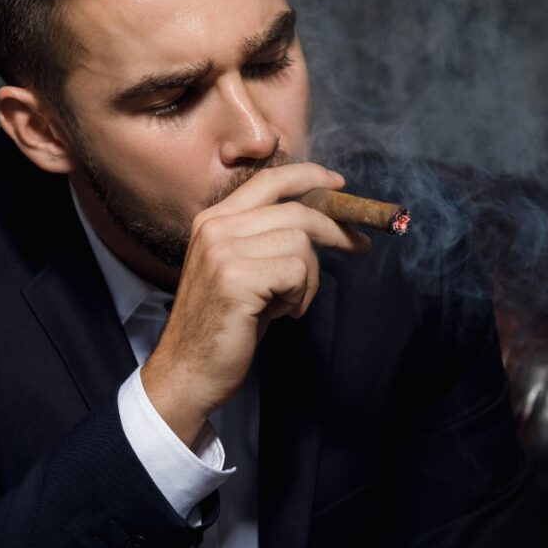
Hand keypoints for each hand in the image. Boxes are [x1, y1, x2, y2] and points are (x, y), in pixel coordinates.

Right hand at [141, 163, 370, 445]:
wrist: (187, 371)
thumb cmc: (224, 326)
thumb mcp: (241, 270)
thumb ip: (266, 240)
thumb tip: (322, 220)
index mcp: (213, 220)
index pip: (269, 179)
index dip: (309, 176)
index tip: (339, 185)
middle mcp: (215, 227)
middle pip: (296, 210)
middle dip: (336, 229)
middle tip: (360, 247)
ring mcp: (223, 250)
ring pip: (301, 242)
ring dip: (310, 279)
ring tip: (289, 304)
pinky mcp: (237, 278)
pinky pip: (298, 271)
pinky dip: (301, 296)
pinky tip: (281, 314)